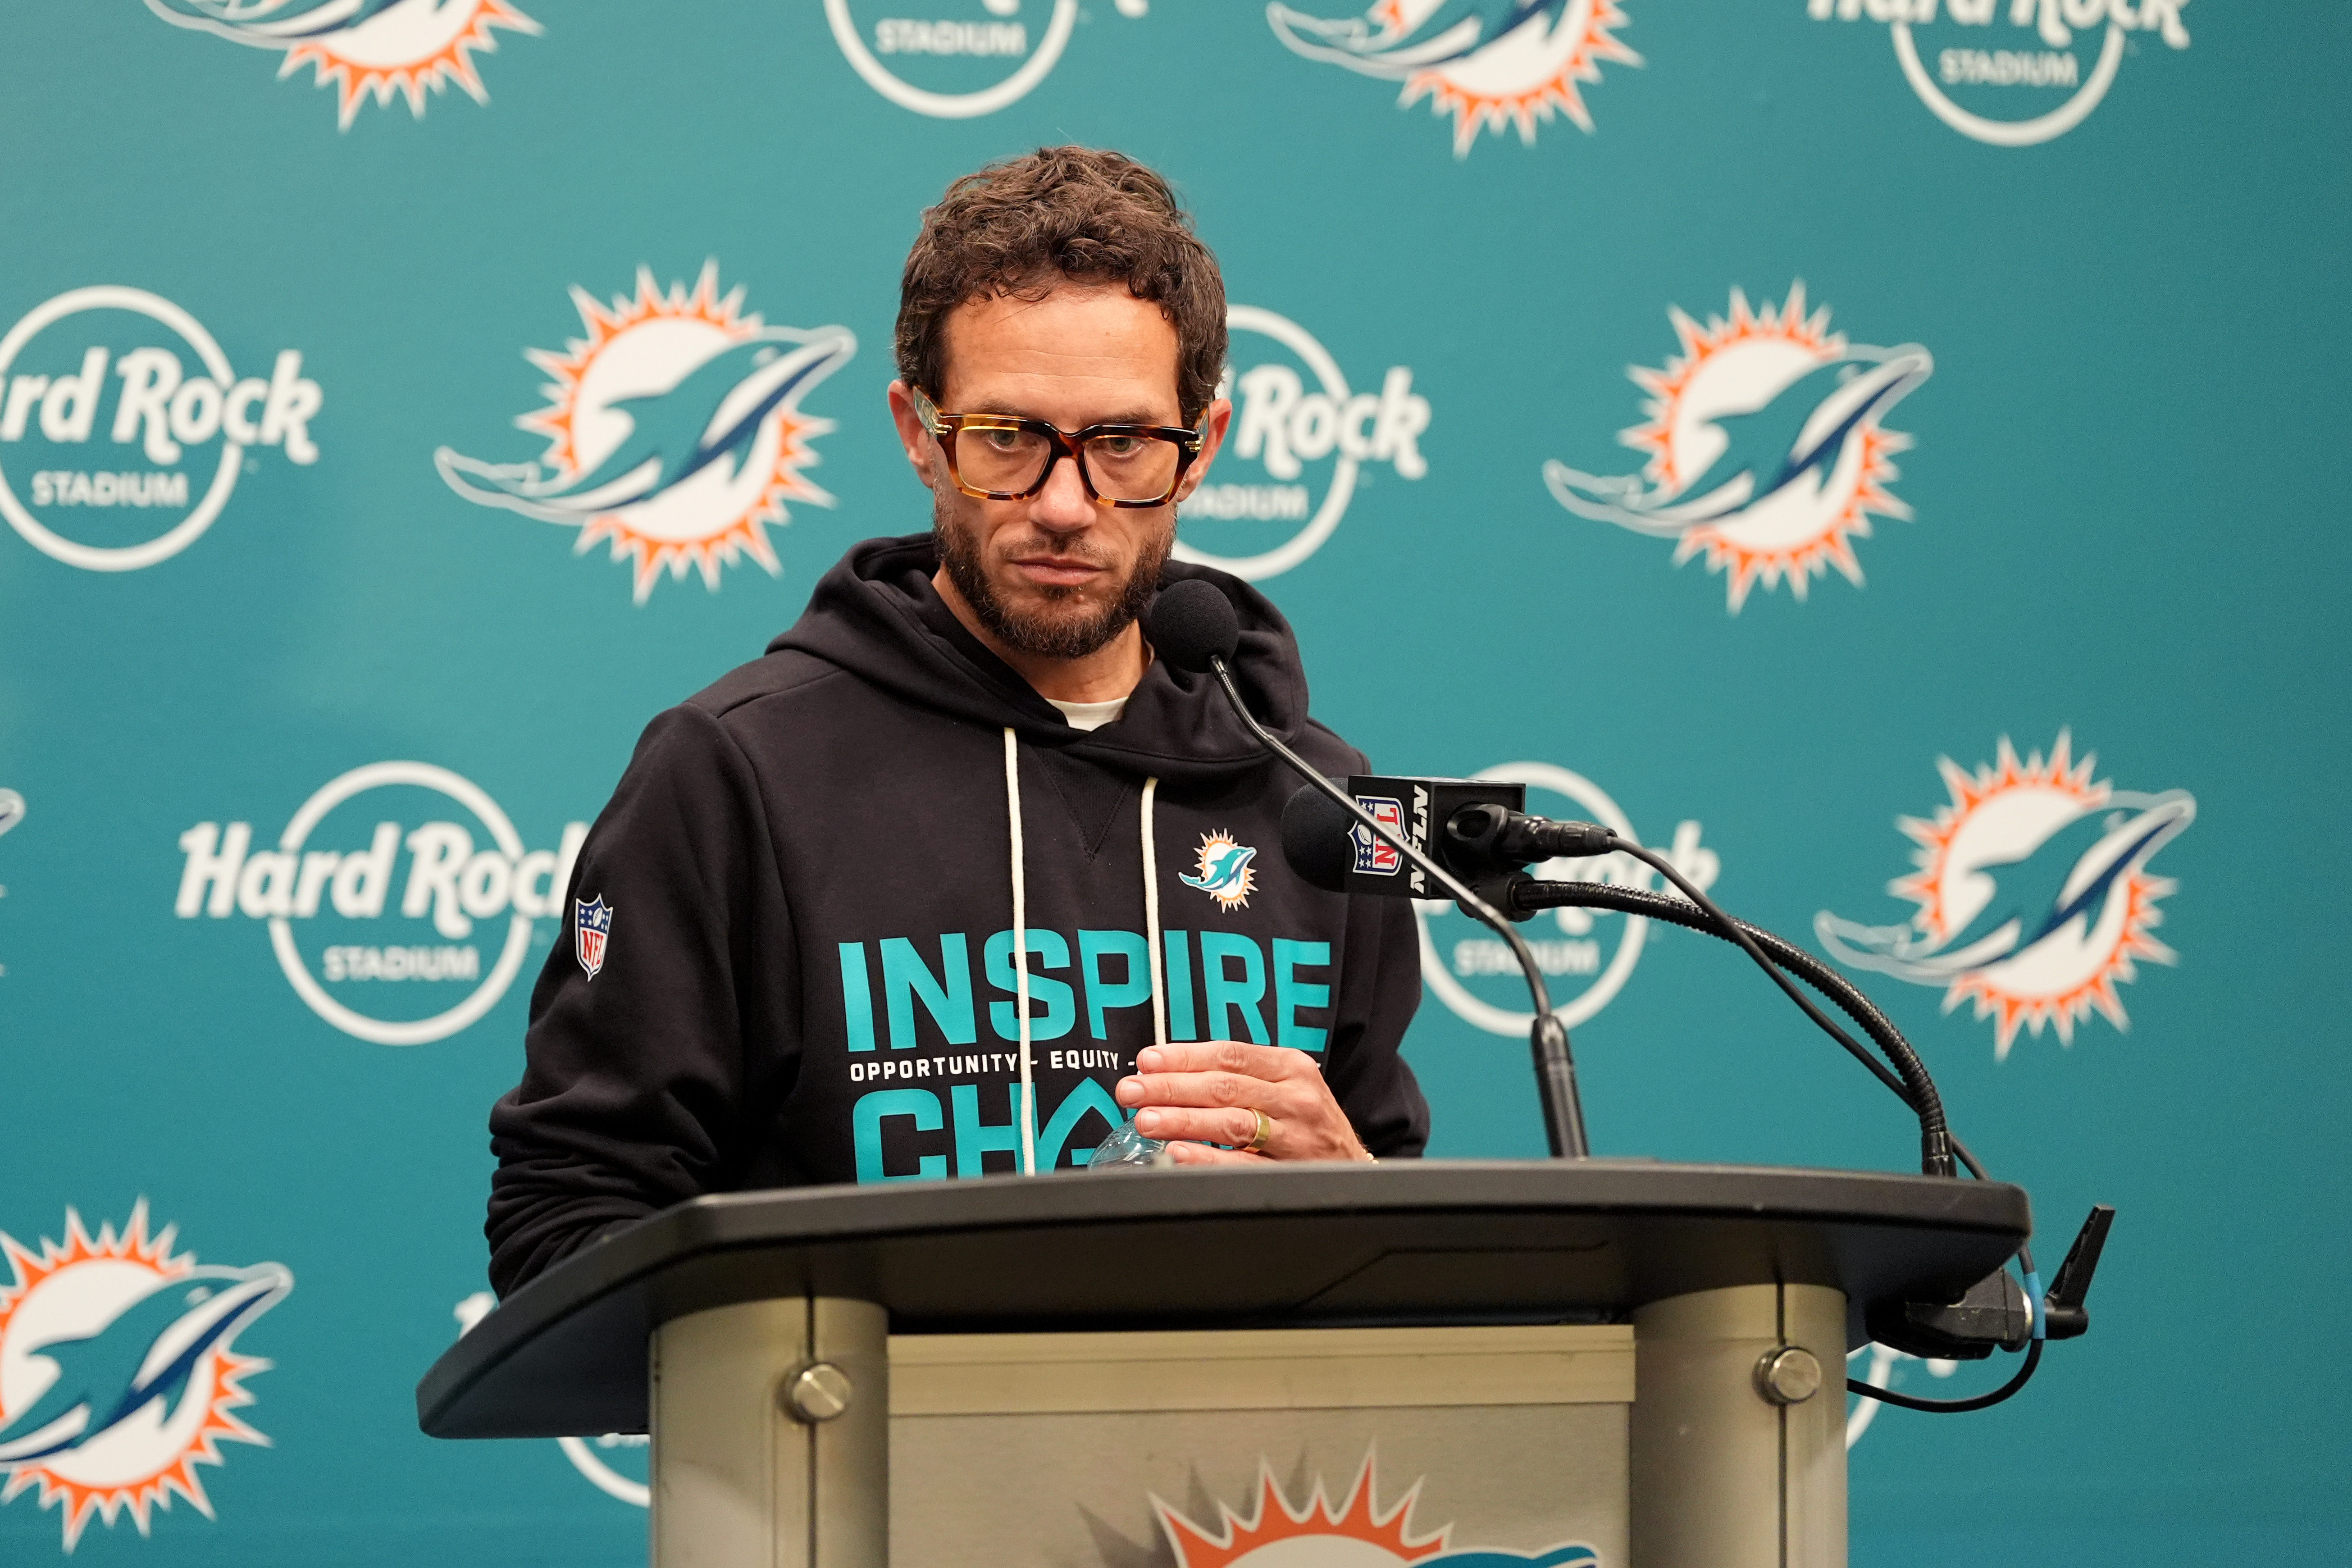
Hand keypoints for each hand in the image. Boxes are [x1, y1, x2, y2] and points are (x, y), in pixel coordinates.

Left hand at [1114, 1041, 1370, 1165]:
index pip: (1229, 1055)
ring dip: (1183, 1120)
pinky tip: (1179, 1154)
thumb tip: (1168, 1075)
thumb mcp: (1284, 1088)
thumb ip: (1237, 1078)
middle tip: (1133, 1091)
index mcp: (1290, 1068)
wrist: (1353, 1167)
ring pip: (1232, 1122)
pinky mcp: (1292, 1173)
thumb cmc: (1306, 1124)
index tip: (1147, 1061)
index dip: (1184, 1057)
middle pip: (1224, 1087)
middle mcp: (1296, 1098)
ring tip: (1147, 1120)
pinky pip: (1244, 1165)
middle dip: (1171, 1088)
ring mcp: (1296, 1137)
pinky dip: (1209, 1159)